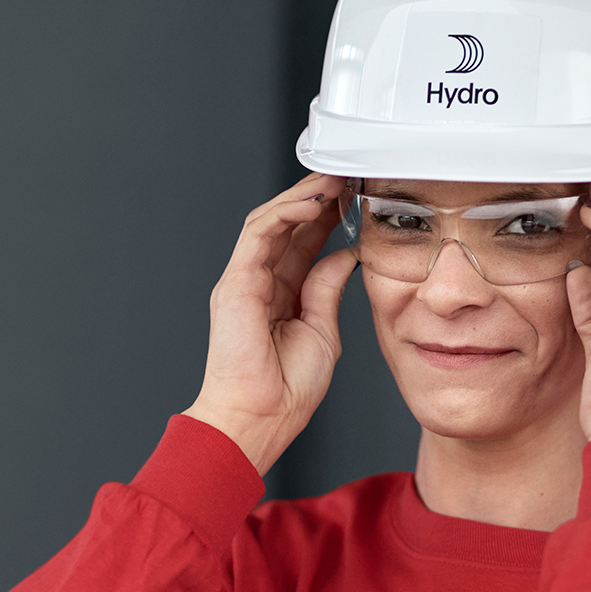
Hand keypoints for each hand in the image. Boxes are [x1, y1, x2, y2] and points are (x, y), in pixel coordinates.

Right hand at [184, 173, 356, 474]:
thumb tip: (346, 254)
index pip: (304, 240)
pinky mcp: (235, 283)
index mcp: (283, 292)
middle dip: (316, 196)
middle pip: (287, 224)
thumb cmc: (286, 389)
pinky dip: (284, 215)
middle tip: (346, 174)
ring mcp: (245, 279)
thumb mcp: (323, 330)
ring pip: (271, 221)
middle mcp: (261, 280)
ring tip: (332, 180)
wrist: (261, 418)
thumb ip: (328, 288)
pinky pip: (258, 236)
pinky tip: (310, 204)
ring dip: (301, 197)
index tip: (355, 194)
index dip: (328, 214)